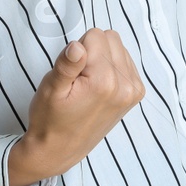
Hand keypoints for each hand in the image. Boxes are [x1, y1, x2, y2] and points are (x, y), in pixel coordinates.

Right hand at [9, 28, 145, 185]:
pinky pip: (125, 60)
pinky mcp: (135, 93)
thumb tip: (78, 46)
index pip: (95, 35)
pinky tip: (97, 86)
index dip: (77, 50)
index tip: (71, 73)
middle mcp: (126, 85)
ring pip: (118, 47)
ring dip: (101, 59)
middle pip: (109, 38)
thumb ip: (66, 65)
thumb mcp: (50, 91)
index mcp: (104, 82)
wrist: (60, 150)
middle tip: (77, 79)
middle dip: (91, 52)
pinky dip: (110, 67)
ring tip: (86, 84)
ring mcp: (133, 90)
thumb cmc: (51, 120)